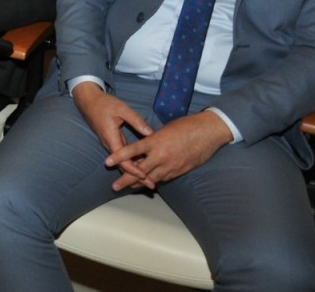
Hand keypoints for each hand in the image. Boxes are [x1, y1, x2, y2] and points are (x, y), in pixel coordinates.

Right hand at [71, 82, 154, 189]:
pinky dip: (132, 163)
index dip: (133, 169)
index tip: (145, 176)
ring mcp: (110, 143)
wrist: (88, 101)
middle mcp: (109, 144)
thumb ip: (136, 121)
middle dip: (136, 176)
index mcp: (111, 138)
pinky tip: (142, 165)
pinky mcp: (113, 141)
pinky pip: (122, 156)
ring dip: (135, 171)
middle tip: (151, 185)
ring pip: (122, 162)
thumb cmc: (104, 104)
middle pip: (123, 165)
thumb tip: (151, 133)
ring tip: (149, 179)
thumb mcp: (122, 109)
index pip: (122, 160)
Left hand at [105, 111, 232, 190]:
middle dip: (126, 180)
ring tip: (127, 187)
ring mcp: (170, 166)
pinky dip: (153, 181)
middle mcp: (161, 156)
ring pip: (151, 178)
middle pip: (139, 171)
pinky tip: (146, 184)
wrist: (207, 133)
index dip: (119, 157)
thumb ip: (152, 139)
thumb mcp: (164, 129)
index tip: (107, 162)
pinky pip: (163, 178)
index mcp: (155, 142)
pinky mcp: (179, 171)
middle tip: (114, 186)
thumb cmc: (186, 126)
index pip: (131, 151)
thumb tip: (144, 145)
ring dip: (138, 183)